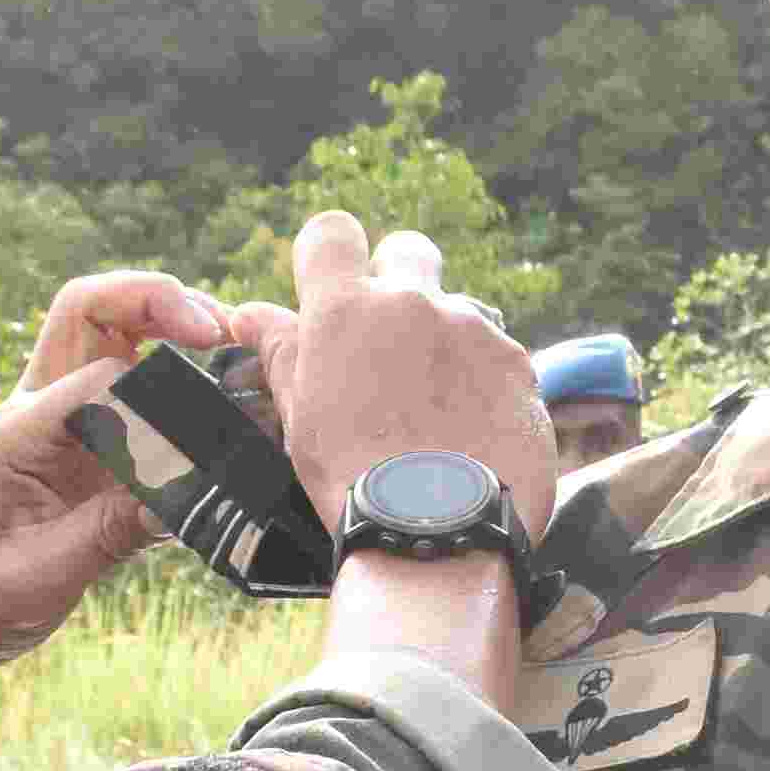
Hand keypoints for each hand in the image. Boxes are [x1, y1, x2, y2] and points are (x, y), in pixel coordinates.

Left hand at [0, 269, 255, 677]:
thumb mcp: (44, 572)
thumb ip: (110, 532)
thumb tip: (182, 498)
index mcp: (19, 432)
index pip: (99, 378)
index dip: (158, 392)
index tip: (203, 429)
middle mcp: (36, 413)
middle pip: (91, 312)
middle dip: (155, 299)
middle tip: (217, 327)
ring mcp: (57, 427)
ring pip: (110, 340)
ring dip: (164, 330)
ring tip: (226, 351)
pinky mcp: (78, 453)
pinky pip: (126, 397)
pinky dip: (169, 389)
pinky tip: (209, 417)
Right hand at [272, 215, 552, 525]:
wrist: (436, 537)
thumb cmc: (352, 480)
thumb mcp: (300, 416)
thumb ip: (282, 352)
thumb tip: (249, 313)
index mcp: (345, 310)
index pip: (331, 234)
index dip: (331, 256)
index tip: (333, 293)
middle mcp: (413, 302)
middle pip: (408, 251)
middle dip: (400, 282)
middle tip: (392, 346)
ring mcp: (474, 330)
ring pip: (459, 312)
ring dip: (446, 343)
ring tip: (435, 413)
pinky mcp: (521, 366)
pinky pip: (500, 358)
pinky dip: (487, 384)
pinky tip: (473, 434)